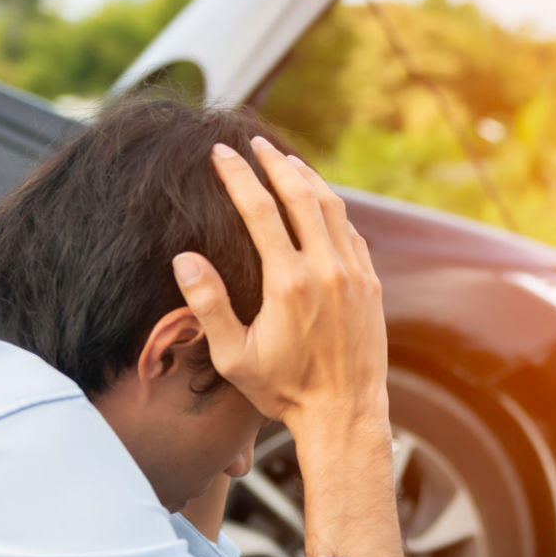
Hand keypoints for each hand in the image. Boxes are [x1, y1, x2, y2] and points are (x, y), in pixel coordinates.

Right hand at [171, 138, 406, 556]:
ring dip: (307, 179)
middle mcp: (326, 270)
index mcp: (288, 283)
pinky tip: (320, 202)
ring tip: (285, 160)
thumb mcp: (233, 356)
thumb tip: (184, 258)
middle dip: (274, 163)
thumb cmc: (283, 391)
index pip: (259, 210)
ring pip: (332, 208)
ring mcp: (354, 275)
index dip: (238, 176)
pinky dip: (333, 209)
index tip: (221, 152)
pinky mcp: (371, 285)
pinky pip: (352, 232)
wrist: (345, 414)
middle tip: (253, 142)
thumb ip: (208, 305)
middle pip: (299, 195)